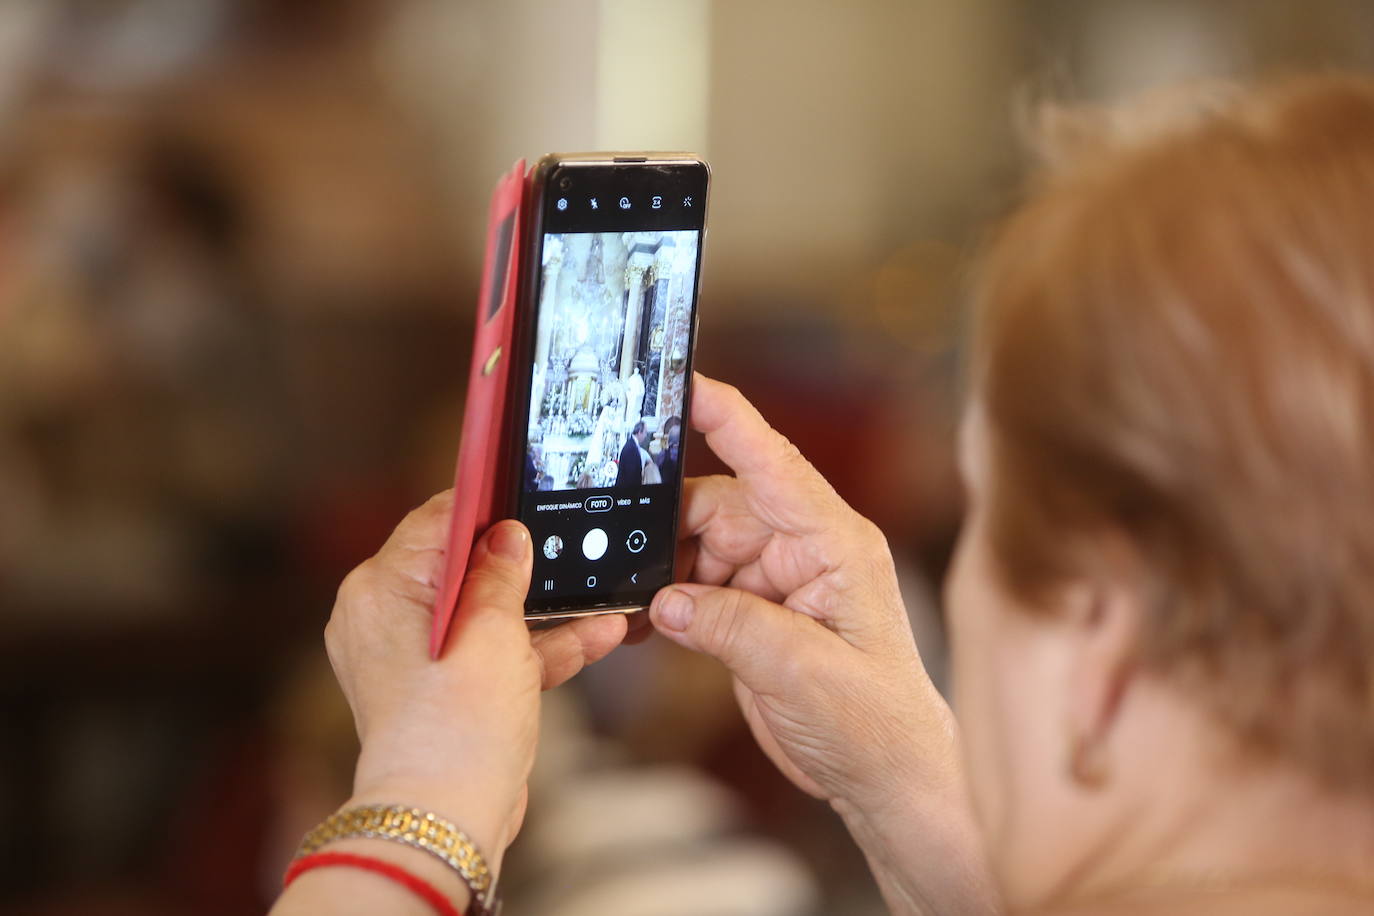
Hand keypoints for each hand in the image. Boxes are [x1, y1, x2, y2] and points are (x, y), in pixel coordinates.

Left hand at [324, 491, 627, 868]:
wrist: (447, 817)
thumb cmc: (454, 723)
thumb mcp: (491, 628)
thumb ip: (501, 571)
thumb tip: (508, 535)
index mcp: (380, 589)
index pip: (434, 521)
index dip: (485, 505)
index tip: (525, 489)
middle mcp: (389, 619)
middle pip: (464, 567)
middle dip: (523, 561)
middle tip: (566, 543)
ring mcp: (418, 658)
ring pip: (487, 613)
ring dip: (543, 607)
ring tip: (597, 594)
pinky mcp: (447, 691)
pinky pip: (493, 653)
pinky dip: (536, 646)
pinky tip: (595, 633)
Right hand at [652, 375, 957, 807]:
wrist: (887, 779)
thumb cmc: (877, 723)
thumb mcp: (801, 671)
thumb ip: (729, 626)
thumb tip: (666, 599)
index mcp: (834, 542)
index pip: (773, 462)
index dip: (727, 417)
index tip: (682, 382)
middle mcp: (805, 550)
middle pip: (718, 506)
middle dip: (666, 524)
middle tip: (620, 550)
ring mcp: (779, 580)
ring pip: (699, 546)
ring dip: (662, 569)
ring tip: (630, 601)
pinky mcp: (757, 613)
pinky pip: (700, 587)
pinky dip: (669, 600)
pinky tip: (645, 621)